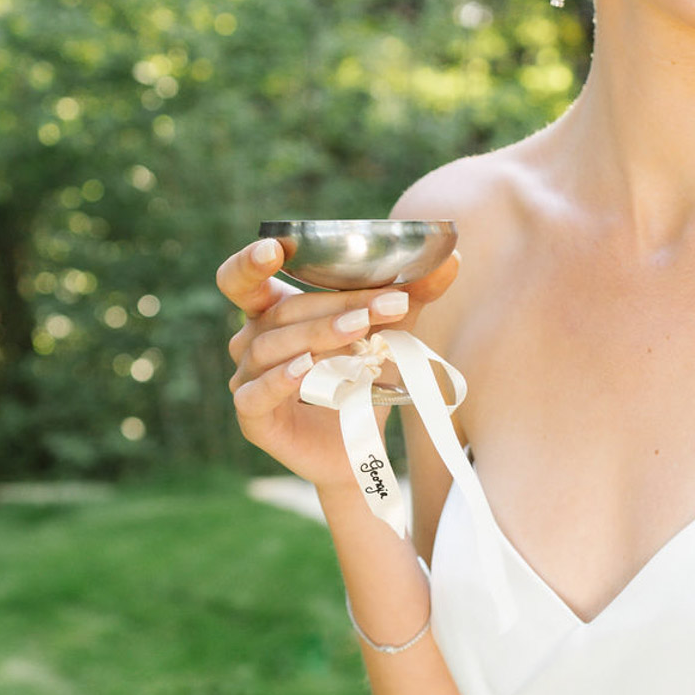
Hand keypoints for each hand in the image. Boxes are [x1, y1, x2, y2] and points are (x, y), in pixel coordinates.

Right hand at [217, 236, 459, 486]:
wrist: (361, 447)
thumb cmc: (364, 383)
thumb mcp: (388, 335)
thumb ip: (411, 297)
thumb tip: (451, 261)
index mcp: (273, 313)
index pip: (242, 279)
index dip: (250, 261)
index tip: (274, 247)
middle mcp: (252, 342)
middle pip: (281, 313)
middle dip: (332, 306)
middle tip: (377, 307)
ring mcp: (247, 380)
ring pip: (271, 348)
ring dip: (318, 335)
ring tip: (360, 329)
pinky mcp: (252, 418)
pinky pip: (257, 393)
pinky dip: (281, 379)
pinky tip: (306, 369)